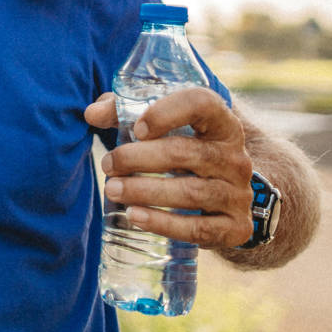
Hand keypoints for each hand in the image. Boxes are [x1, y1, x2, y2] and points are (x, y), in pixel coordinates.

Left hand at [87, 89, 254, 246]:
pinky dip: (164, 224)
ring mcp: (239, 195)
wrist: (225, 201)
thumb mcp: (163, 129)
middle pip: (186, 153)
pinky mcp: (236, 228)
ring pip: (191, 192)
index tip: (136, 128)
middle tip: (107, 165)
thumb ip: (126, 113)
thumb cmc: (184, 154)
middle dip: (138, 158)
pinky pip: (199, 228)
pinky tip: (134, 217)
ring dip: (145, 191)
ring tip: (111, 189)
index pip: (203, 104)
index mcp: (222, 125)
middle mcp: (236, 158)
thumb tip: (92, 114)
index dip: (167, 112)